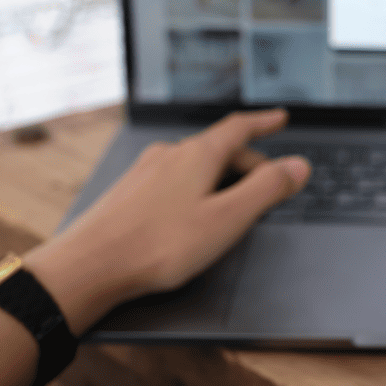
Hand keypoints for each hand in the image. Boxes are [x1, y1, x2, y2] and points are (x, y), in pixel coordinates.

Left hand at [22, 109, 311, 334]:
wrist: (88, 267)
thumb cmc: (157, 246)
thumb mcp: (227, 219)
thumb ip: (266, 190)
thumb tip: (298, 166)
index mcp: (197, 155)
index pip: (239, 128)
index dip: (263, 123)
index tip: (279, 118)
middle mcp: (169, 155)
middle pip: (220, 150)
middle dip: (249, 165)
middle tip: (268, 188)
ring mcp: (145, 172)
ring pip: (195, 167)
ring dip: (221, 180)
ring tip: (233, 207)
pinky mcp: (129, 193)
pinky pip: (174, 182)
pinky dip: (196, 190)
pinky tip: (193, 217)